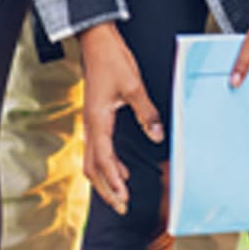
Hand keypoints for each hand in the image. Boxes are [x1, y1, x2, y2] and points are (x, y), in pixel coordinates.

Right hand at [79, 21, 162, 215]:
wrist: (97, 42)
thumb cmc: (113, 60)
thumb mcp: (134, 85)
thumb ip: (146, 112)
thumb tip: (158, 135)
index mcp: (98, 121)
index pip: (103, 160)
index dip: (113, 182)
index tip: (124, 198)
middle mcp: (90, 126)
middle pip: (93, 168)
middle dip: (106, 189)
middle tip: (122, 207)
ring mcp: (91, 122)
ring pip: (93, 160)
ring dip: (106, 179)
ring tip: (122, 194)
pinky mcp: (95, 117)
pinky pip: (98, 148)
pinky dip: (108, 164)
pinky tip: (121, 169)